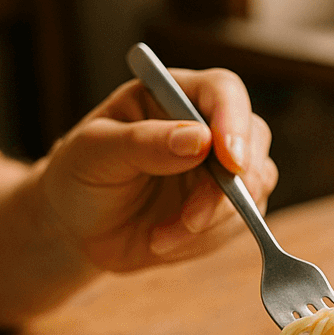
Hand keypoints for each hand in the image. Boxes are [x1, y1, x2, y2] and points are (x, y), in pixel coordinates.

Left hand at [39, 68, 276, 271]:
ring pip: (255, 187)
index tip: (230, 162)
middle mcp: (206, 126)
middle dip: (230, 187)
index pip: (222, 91)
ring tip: (160, 238)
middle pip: (253, 139)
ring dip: (213, 221)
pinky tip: (165, 242)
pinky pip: (242, 224)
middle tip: (192, 219)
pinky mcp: (225, 208)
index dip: (234, 122)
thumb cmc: (79, 176)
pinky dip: (206, 241)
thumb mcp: (95, 152)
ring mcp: (220, 169)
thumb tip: (200, 139)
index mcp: (172, 96)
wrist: (78, 228)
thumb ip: (143, 143)